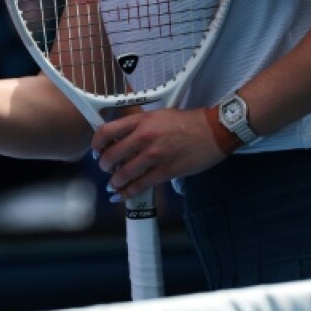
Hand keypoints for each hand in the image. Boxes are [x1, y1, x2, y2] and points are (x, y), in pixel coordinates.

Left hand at [92, 107, 226, 199]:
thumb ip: (140, 125)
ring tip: (113, 184)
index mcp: (141, 121)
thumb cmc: (188, 121)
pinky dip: (128, 193)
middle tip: (106, 169)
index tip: (96, 151)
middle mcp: (144, 137)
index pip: (107, 131)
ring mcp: (155, 155)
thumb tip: (123, 138)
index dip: (96, 144)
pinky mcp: (166, 171)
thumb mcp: (159, 115)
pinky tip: (123, 195)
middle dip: (104, 166)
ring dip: (114, 182)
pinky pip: (141, 185)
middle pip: (111, 155)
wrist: (214, 130)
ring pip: (123, 174)